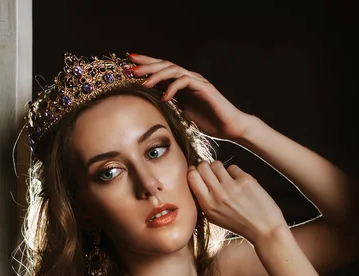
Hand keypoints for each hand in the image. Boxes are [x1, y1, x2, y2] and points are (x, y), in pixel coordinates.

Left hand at [128, 53, 249, 140]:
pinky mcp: (204, 87)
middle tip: (130, 66)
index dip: (146, 65)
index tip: (129, 65)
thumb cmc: (209, 122)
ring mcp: (197, 81)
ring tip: (143, 82)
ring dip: (157, 75)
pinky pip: (185, 82)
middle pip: (164, 65)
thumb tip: (152, 105)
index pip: (161, 70)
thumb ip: (170, 106)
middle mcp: (188, 78)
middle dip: (147, 64)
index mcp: (182, 84)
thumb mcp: (183, 114)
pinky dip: (173, 88)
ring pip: (173, 70)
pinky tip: (164, 96)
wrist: (229, 127)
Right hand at [187, 161, 286, 242]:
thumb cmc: (239, 224)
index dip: (193, 172)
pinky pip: (232, 167)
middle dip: (205, 167)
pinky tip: (238, 182)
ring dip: (219, 169)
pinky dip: (234, 172)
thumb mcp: (215, 218)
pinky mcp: (245, 180)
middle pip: (202, 166)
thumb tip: (197, 181)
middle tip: (211, 173)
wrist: (264, 228)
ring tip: (225, 178)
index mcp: (208, 205)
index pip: (191, 177)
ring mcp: (231, 186)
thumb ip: (204, 201)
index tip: (197, 173)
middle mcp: (218, 194)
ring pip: (216, 164)